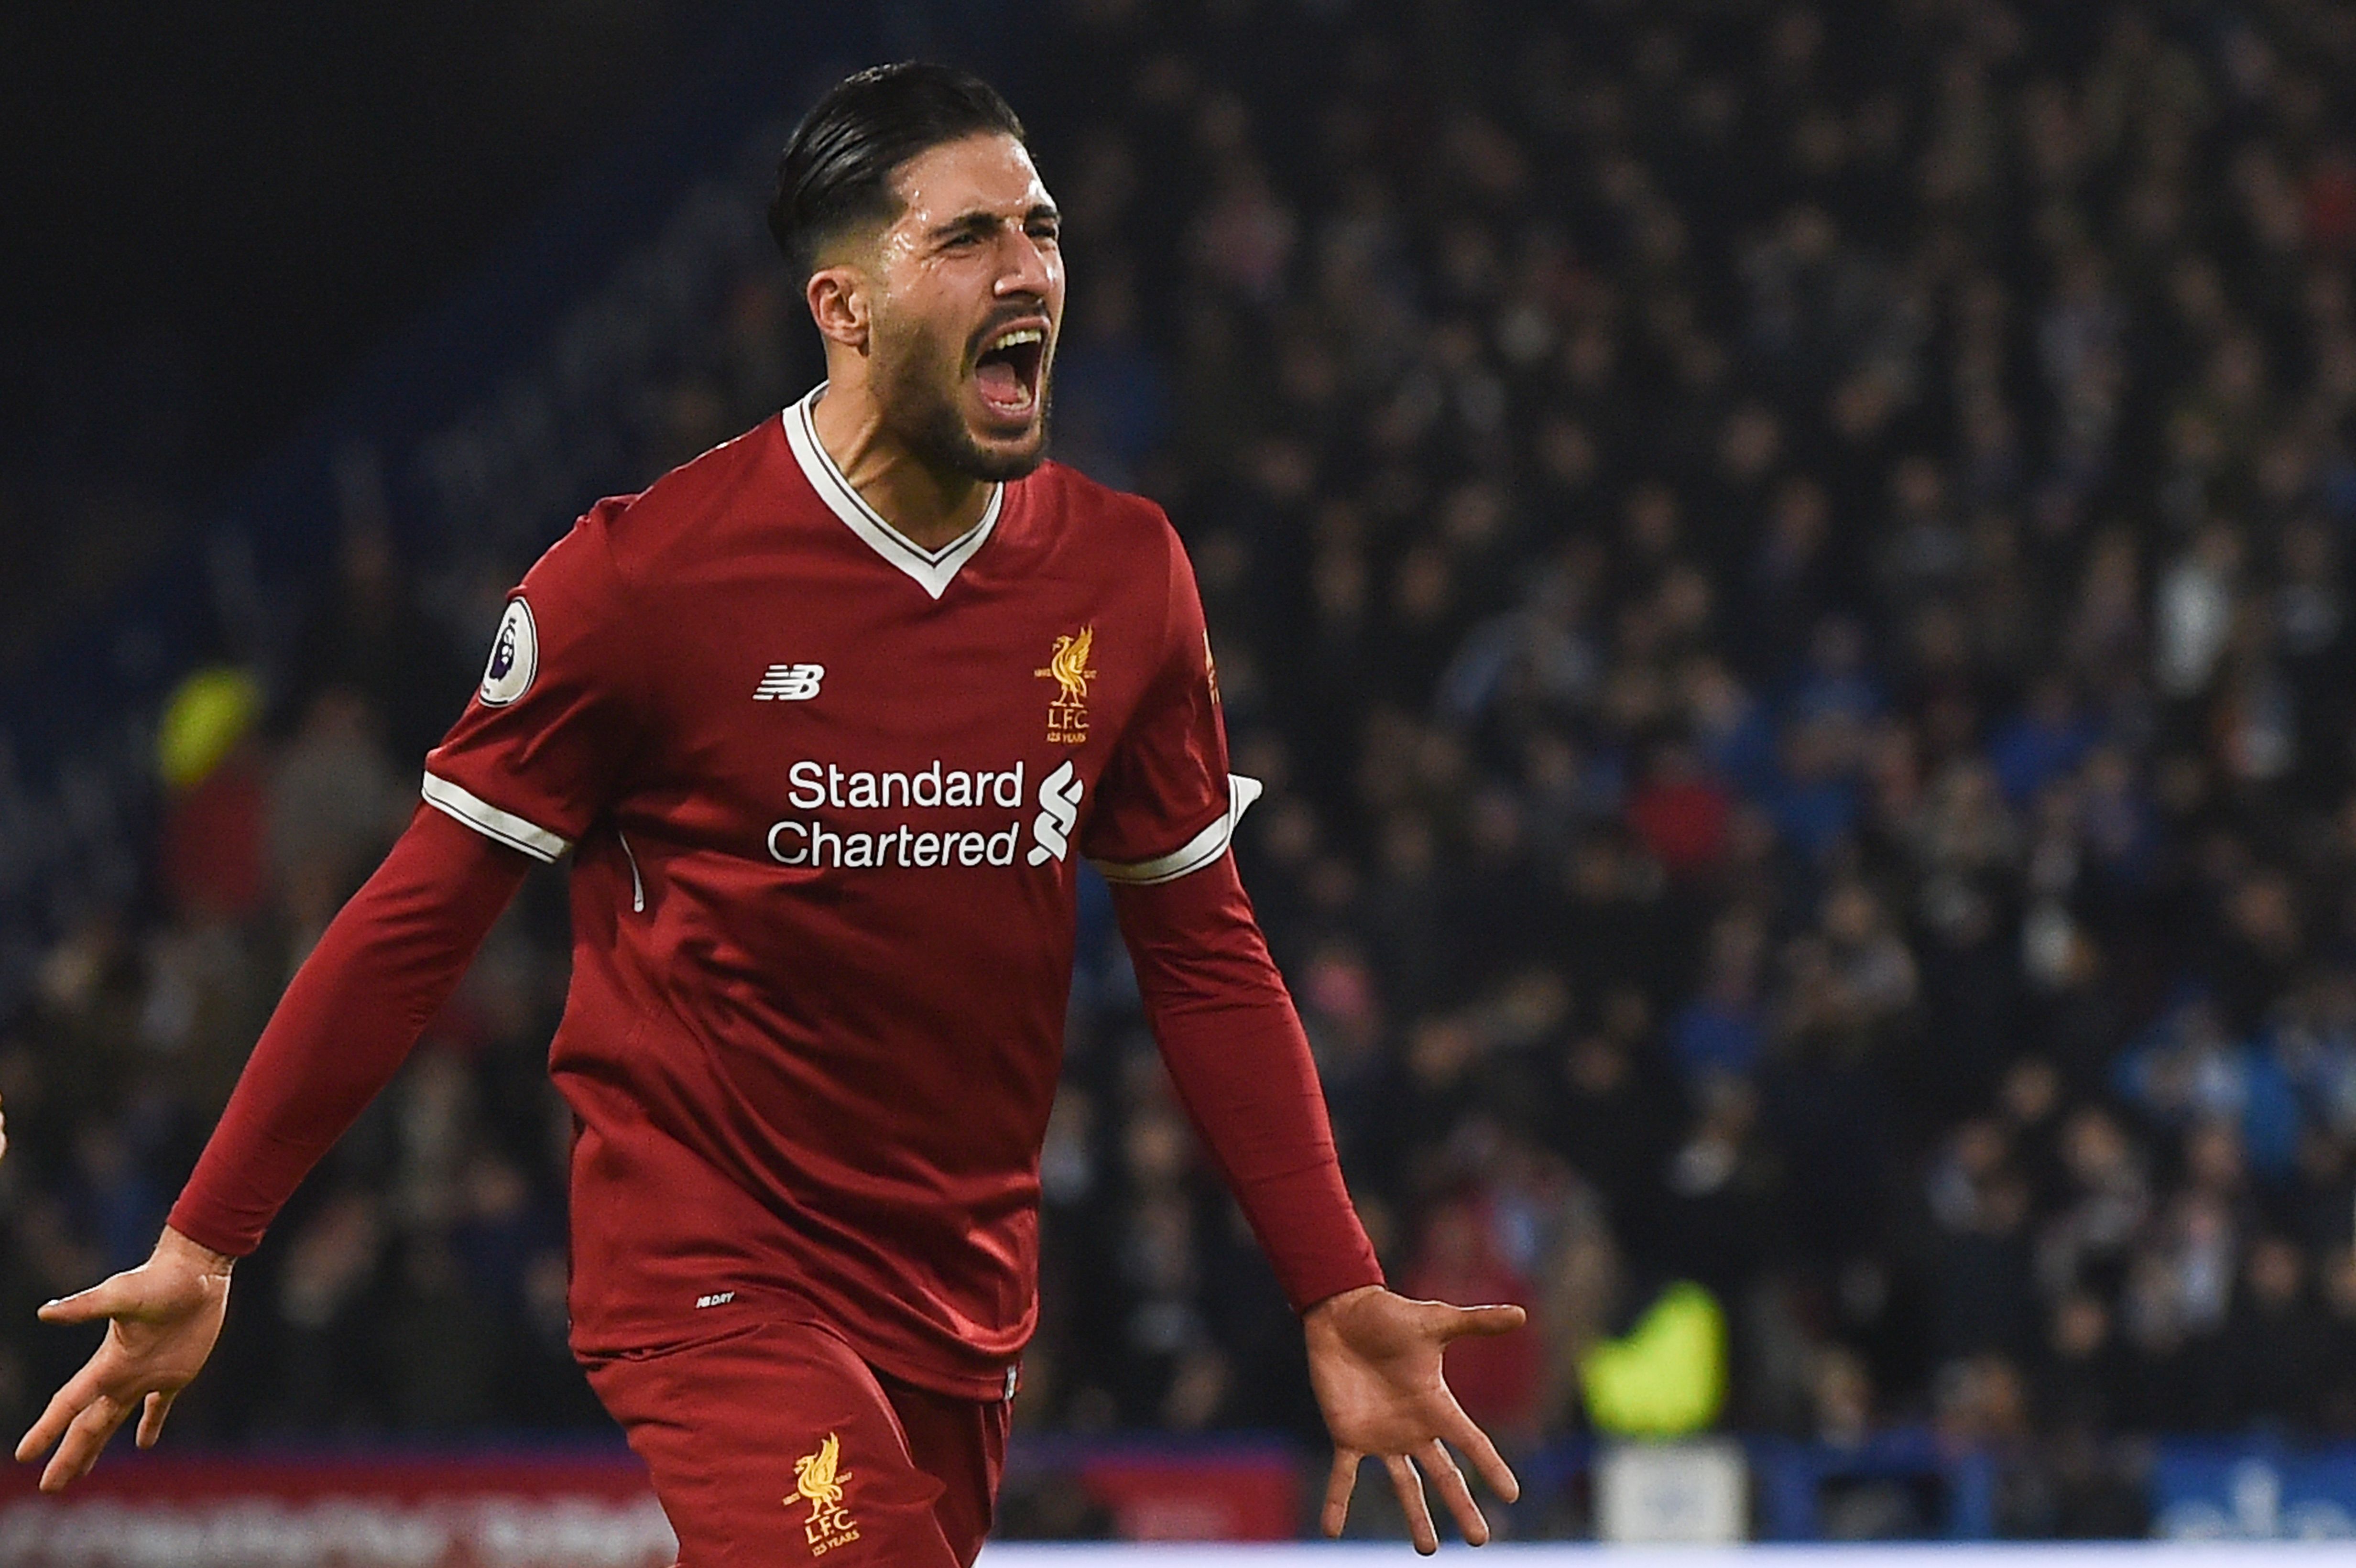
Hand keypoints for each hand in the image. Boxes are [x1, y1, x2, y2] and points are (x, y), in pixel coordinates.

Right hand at [15, 1226, 234, 1491]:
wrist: (196, 1271)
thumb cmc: (157, 1280)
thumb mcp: (120, 1295)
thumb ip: (85, 1307)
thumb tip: (45, 1313)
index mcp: (107, 1364)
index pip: (69, 1404)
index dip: (47, 1430)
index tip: (24, 1456)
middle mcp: (121, 1375)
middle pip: (88, 1425)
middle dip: (69, 1456)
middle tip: (49, 1488)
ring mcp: (148, 1376)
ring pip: (115, 1421)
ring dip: (96, 1447)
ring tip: (80, 1473)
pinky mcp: (177, 1373)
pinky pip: (159, 1407)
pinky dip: (151, 1424)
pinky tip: (145, 1444)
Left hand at [1304, 1284, 1526, 1553]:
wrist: (1343, 1313)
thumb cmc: (1390, 1315)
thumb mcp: (1436, 1322)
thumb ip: (1477, 1323)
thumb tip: (1522, 1314)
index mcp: (1436, 1405)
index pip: (1471, 1442)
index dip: (1491, 1467)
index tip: (1512, 1494)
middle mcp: (1413, 1428)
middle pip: (1444, 1475)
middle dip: (1461, 1508)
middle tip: (1479, 1541)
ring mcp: (1381, 1436)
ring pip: (1403, 1486)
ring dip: (1415, 1517)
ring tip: (1428, 1550)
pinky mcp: (1347, 1436)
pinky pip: (1343, 1476)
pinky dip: (1337, 1502)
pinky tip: (1331, 1530)